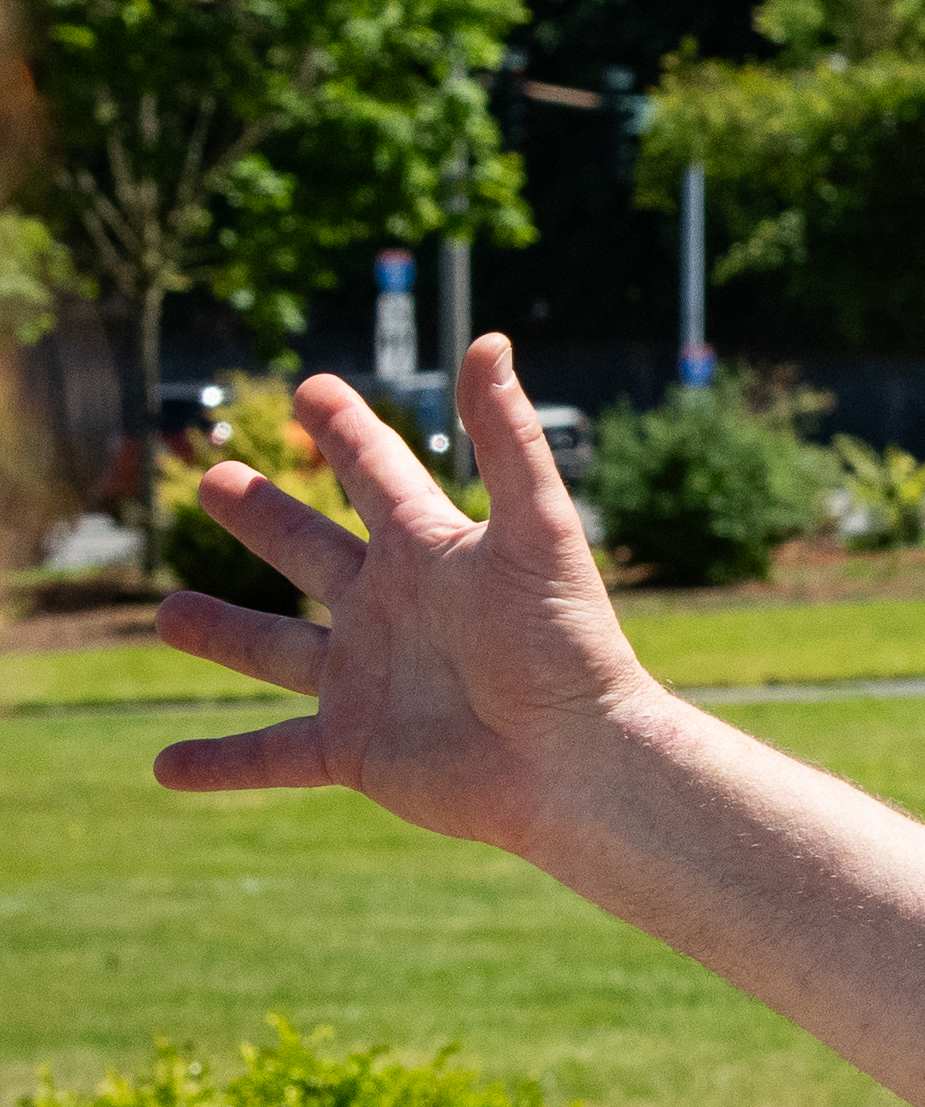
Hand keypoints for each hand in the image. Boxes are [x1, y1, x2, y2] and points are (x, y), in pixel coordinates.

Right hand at [150, 337, 659, 856]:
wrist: (578, 758)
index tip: (313, 390)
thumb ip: (508, 440)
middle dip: (265, 516)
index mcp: (432, 552)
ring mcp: (368, 680)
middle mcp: (394, 611)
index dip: (348, 431)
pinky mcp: (352, 748)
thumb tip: (491, 340)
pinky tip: (166, 766)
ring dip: (224, 634)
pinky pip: (271, 754)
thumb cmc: (564, 643)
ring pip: (278, 650)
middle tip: (213, 477)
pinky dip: (221, 761)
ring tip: (167, 613)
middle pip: (312, 551)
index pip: (378, 474)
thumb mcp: (536, 530)